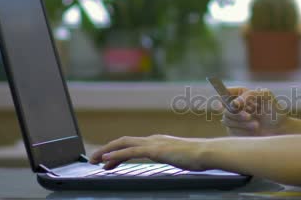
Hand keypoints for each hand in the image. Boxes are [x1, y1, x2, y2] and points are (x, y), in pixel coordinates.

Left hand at [89, 135, 206, 170]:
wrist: (207, 152)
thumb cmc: (198, 156)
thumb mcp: (181, 158)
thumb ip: (173, 157)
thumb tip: (173, 161)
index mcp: (159, 141)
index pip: (133, 144)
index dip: (118, 150)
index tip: (107, 160)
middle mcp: (153, 139)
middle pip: (123, 141)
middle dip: (107, 149)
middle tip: (93, 159)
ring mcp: (153, 143)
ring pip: (123, 144)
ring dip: (106, 151)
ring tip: (94, 160)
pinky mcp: (154, 150)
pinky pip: (130, 151)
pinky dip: (116, 154)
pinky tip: (106, 160)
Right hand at [221, 87, 289, 136]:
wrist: (279, 130)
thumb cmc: (274, 111)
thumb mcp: (265, 96)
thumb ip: (248, 96)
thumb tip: (233, 104)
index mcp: (243, 94)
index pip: (226, 91)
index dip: (223, 95)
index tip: (230, 102)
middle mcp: (237, 105)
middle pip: (225, 107)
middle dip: (237, 113)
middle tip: (249, 116)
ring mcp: (234, 118)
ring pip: (227, 120)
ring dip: (242, 123)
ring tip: (256, 125)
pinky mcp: (235, 130)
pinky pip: (231, 131)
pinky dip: (242, 131)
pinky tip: (253, 131)